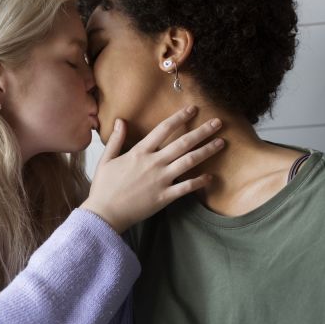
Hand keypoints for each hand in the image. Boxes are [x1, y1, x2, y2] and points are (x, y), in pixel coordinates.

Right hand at [80, 106, 223, 232]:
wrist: (105, 214)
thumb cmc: (104, 188)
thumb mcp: (106, 160)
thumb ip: (115, 139)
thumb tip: (120, 121)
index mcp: (139, 152)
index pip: (164, 128)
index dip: (180, 117)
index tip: (193, 109)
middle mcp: (153, 163)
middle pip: (183, 142)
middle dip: (202, 131)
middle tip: (217, 122)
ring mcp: (161, 180)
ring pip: (189, 161)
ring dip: (207, 151)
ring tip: (221, 143)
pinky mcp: (164, 197)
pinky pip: (186, 187)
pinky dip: (200, 182)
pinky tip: (211, 177)